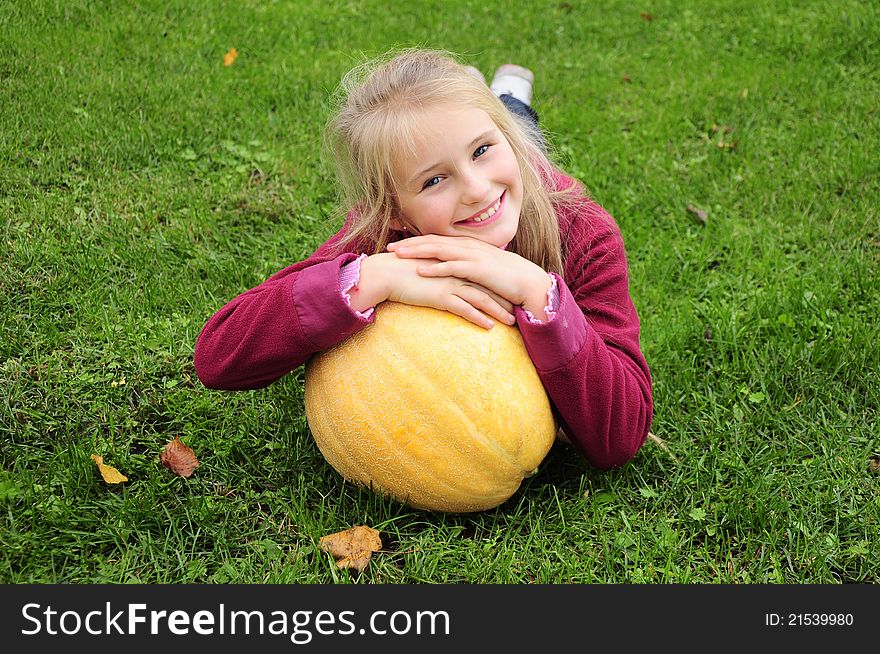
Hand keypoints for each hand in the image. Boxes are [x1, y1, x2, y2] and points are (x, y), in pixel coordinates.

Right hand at [356, 253, 515, 329]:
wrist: (386, 273)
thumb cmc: (401, 272)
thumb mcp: (425, 270)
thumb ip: (438, 273)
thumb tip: (444, 281)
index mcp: (453, 264)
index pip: (480, 275)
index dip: (496, 285)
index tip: (510, 294)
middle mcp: (455, 272)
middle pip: (486, 286)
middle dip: (505, 298)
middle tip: (519, 308)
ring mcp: (450, 283)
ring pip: (481, 298)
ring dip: (498, 311)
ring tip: (511, 322)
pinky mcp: (441, 296)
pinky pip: (465, 309)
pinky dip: (479, 318)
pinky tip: (490, 327)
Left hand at [387, 235, 552, 318]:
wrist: (528, 282)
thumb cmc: (505, 279)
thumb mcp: (482, 269)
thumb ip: (466, 267)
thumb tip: (452, 272)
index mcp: (467, 245)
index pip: (437, 239)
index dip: (415, 241)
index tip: (397, 244)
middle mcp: (468, 246)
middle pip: (433, 241)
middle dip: (409, 243)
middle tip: (388, 247)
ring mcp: (473, 256)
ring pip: (439, 250)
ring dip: (416, 252)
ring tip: (397, 255)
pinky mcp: (478, 269)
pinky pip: (452, 267)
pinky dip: (435, 267)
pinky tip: (419, 270)